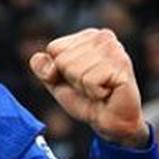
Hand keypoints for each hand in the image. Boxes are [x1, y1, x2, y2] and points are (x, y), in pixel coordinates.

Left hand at [29, 28, 146, 147]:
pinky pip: (89, 80)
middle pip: (63, 60)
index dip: (58, 70)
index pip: (54, 48)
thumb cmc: (87, 101)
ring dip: (84, 88)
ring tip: (100, 90)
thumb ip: (45, 70)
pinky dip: (94, 93)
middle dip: (72, 80)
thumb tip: (36, 57)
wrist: (111, 122)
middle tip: (91, 88)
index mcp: (88, 36)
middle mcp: (103, 36)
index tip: (76, 80)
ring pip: (74, 70)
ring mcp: (114, 49)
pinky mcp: (121, 65)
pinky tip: (108, 92)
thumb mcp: (58, 84)